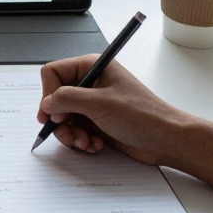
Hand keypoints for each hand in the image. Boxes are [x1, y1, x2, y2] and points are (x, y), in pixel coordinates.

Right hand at [37, 55, 195, 165]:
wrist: (167, 140)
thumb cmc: (141, 116)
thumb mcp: (99, 103)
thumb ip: (66, 99)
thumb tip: (45, 104)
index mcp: (91, 67)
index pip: (53, 73)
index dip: (48, 94)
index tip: (51, 113)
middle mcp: (90, 83)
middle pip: (55, 98)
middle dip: (60, 119)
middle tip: (69, 132)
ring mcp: (93, 103)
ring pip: (62, 117)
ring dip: (70, 133)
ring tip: (85, 142)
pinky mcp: (96, 121)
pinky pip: (74, 129)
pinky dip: (80, 140)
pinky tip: (95, 144)